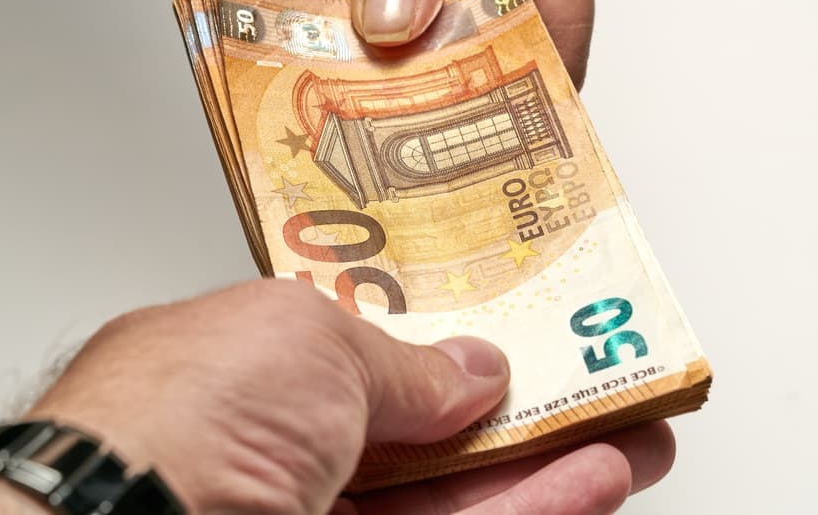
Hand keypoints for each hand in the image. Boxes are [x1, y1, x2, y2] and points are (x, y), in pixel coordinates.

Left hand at [20, 280, 671, 513]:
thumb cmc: (184, 412)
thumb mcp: (307, 340)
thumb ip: (404, 358)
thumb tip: (475, 370)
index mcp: (248, 365)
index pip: (360, 348)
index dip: (442, 337)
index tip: (512, 322)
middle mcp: (279, 445)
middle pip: (425, 424)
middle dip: (522, 402)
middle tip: (598, 376)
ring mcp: (322, 510)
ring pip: (459, 489)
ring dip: (555, 459)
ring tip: (633, 426)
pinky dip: (539, 506)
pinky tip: (598, 474)